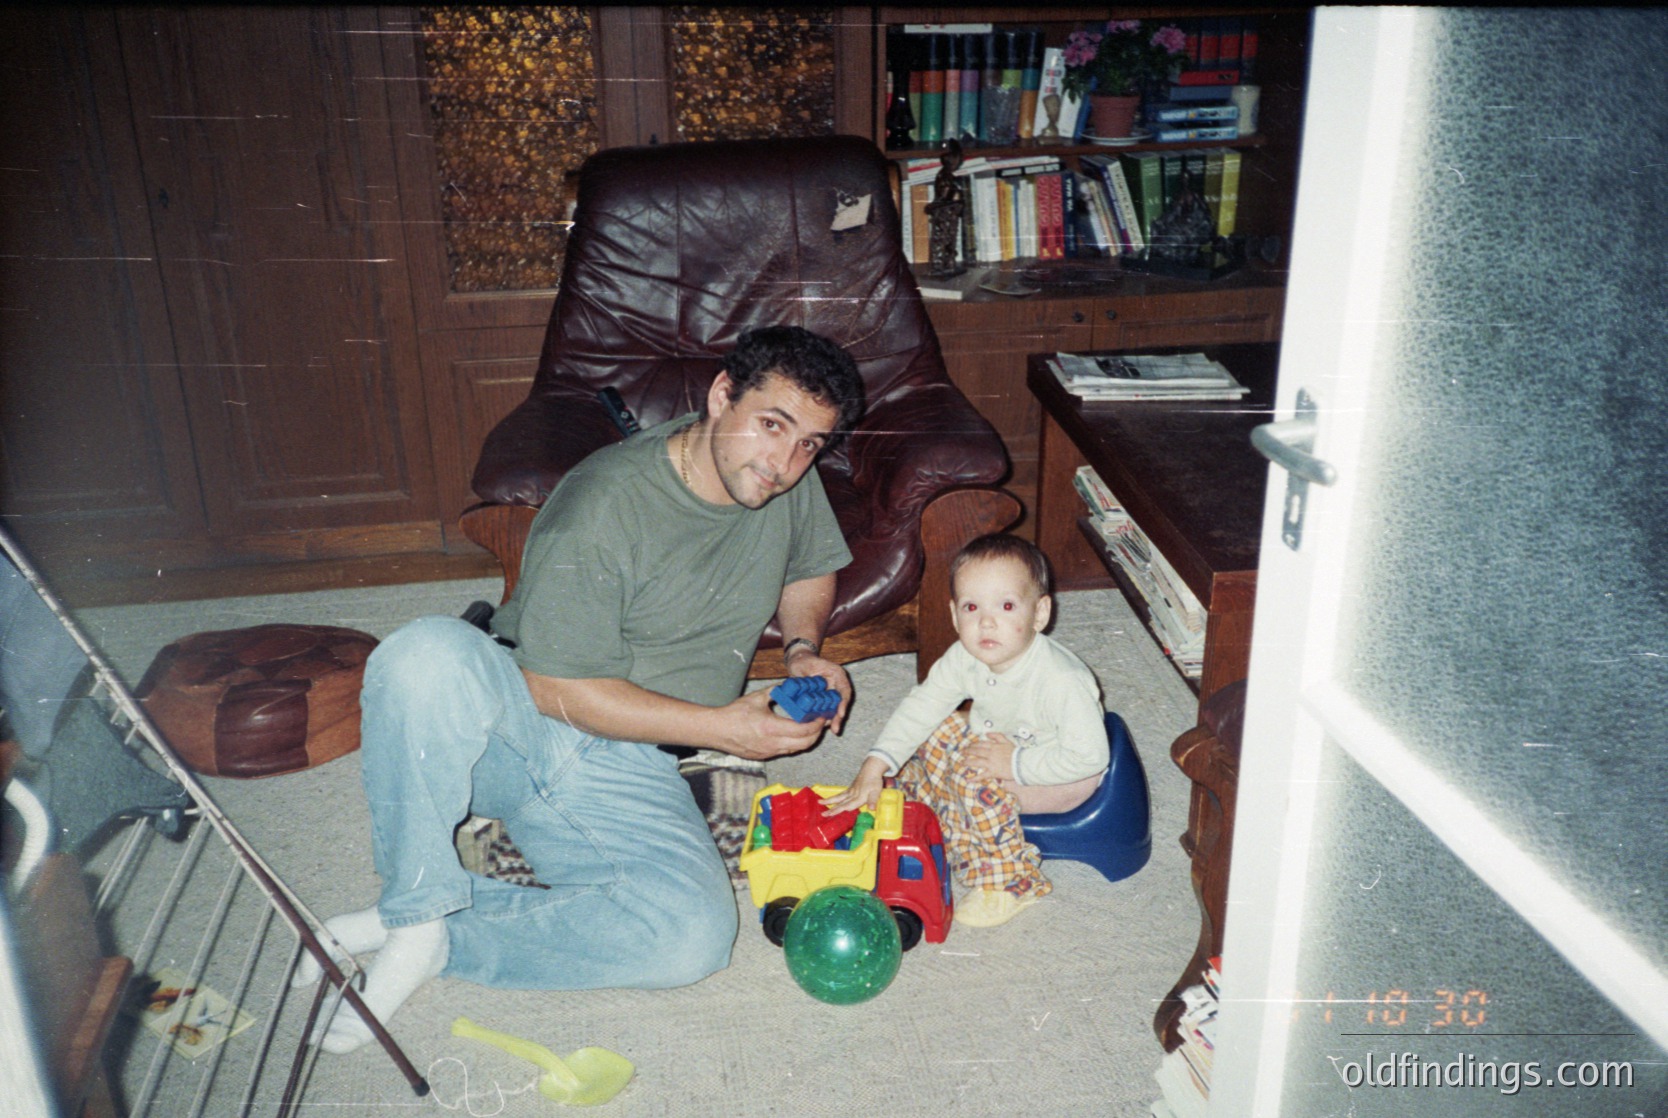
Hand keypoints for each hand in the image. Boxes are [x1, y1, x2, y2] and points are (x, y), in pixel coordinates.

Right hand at [709, 689, 828, 760]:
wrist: (716, 730)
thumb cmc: (734, 713)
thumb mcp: (757, 698)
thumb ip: (776, 691)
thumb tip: (789, 684)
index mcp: (772, 728)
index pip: (803, 730)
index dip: (816, 724)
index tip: (821, 716)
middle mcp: (773, 743)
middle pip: (805, 743)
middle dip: (817, 733)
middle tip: (820, 722)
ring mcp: (769, 752)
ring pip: (797, 749)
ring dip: (807, 740)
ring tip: (811, 728)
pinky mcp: (765, 756)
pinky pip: (786, 752)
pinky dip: (795, 744)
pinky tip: (795, 734)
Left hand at [784, 647, 852, 733]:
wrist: (800, 661)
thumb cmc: (803, 661)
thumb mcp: (803, 665)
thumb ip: (804, 679)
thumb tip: (803, 696)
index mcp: (837, 674)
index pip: (844, 690)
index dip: (843, 703)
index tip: (840, 714)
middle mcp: (837, 684)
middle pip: (841, 702)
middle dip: (839, 716)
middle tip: (835, 729)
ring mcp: (831, 692)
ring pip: (834, 707)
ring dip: (833, 719)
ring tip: (831, 729)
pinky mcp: (823, 698)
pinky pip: (826, 709)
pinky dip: (824, 718)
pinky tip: (820, 726)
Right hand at [822, 756, 887, 814]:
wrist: (871, 769)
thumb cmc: (874, 781)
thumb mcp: (877, 791)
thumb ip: (873, 800)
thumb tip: (871, 809)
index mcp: (858, 797)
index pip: (847, 806)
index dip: (839, 810)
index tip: (831, 814)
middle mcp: (852, 795)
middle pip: (840, 803)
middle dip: (832, 809)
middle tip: (823, 814)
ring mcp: (850, 791)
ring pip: (838, 798)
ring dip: (829, 801)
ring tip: (820, 802)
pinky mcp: (850, 788)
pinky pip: (840, 794)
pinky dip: (835, 798)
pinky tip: (831, 800)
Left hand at [962, 733, 1015, 783]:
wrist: (1022, 763)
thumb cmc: (1016, 753)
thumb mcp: (1007, 741)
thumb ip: (997, 736)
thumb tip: (987, 734)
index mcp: (994, 746)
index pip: (981, 744)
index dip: (974, 744)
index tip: (969, 745)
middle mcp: (990, 754)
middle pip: (976, 751)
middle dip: (968, 751)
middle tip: (962, 752)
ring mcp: (991, 763)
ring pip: (976, 762)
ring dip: (968, 762)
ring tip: (962, 763)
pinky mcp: (993, 772)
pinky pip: (982, 775)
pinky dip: (974, 778)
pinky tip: (967, 780)